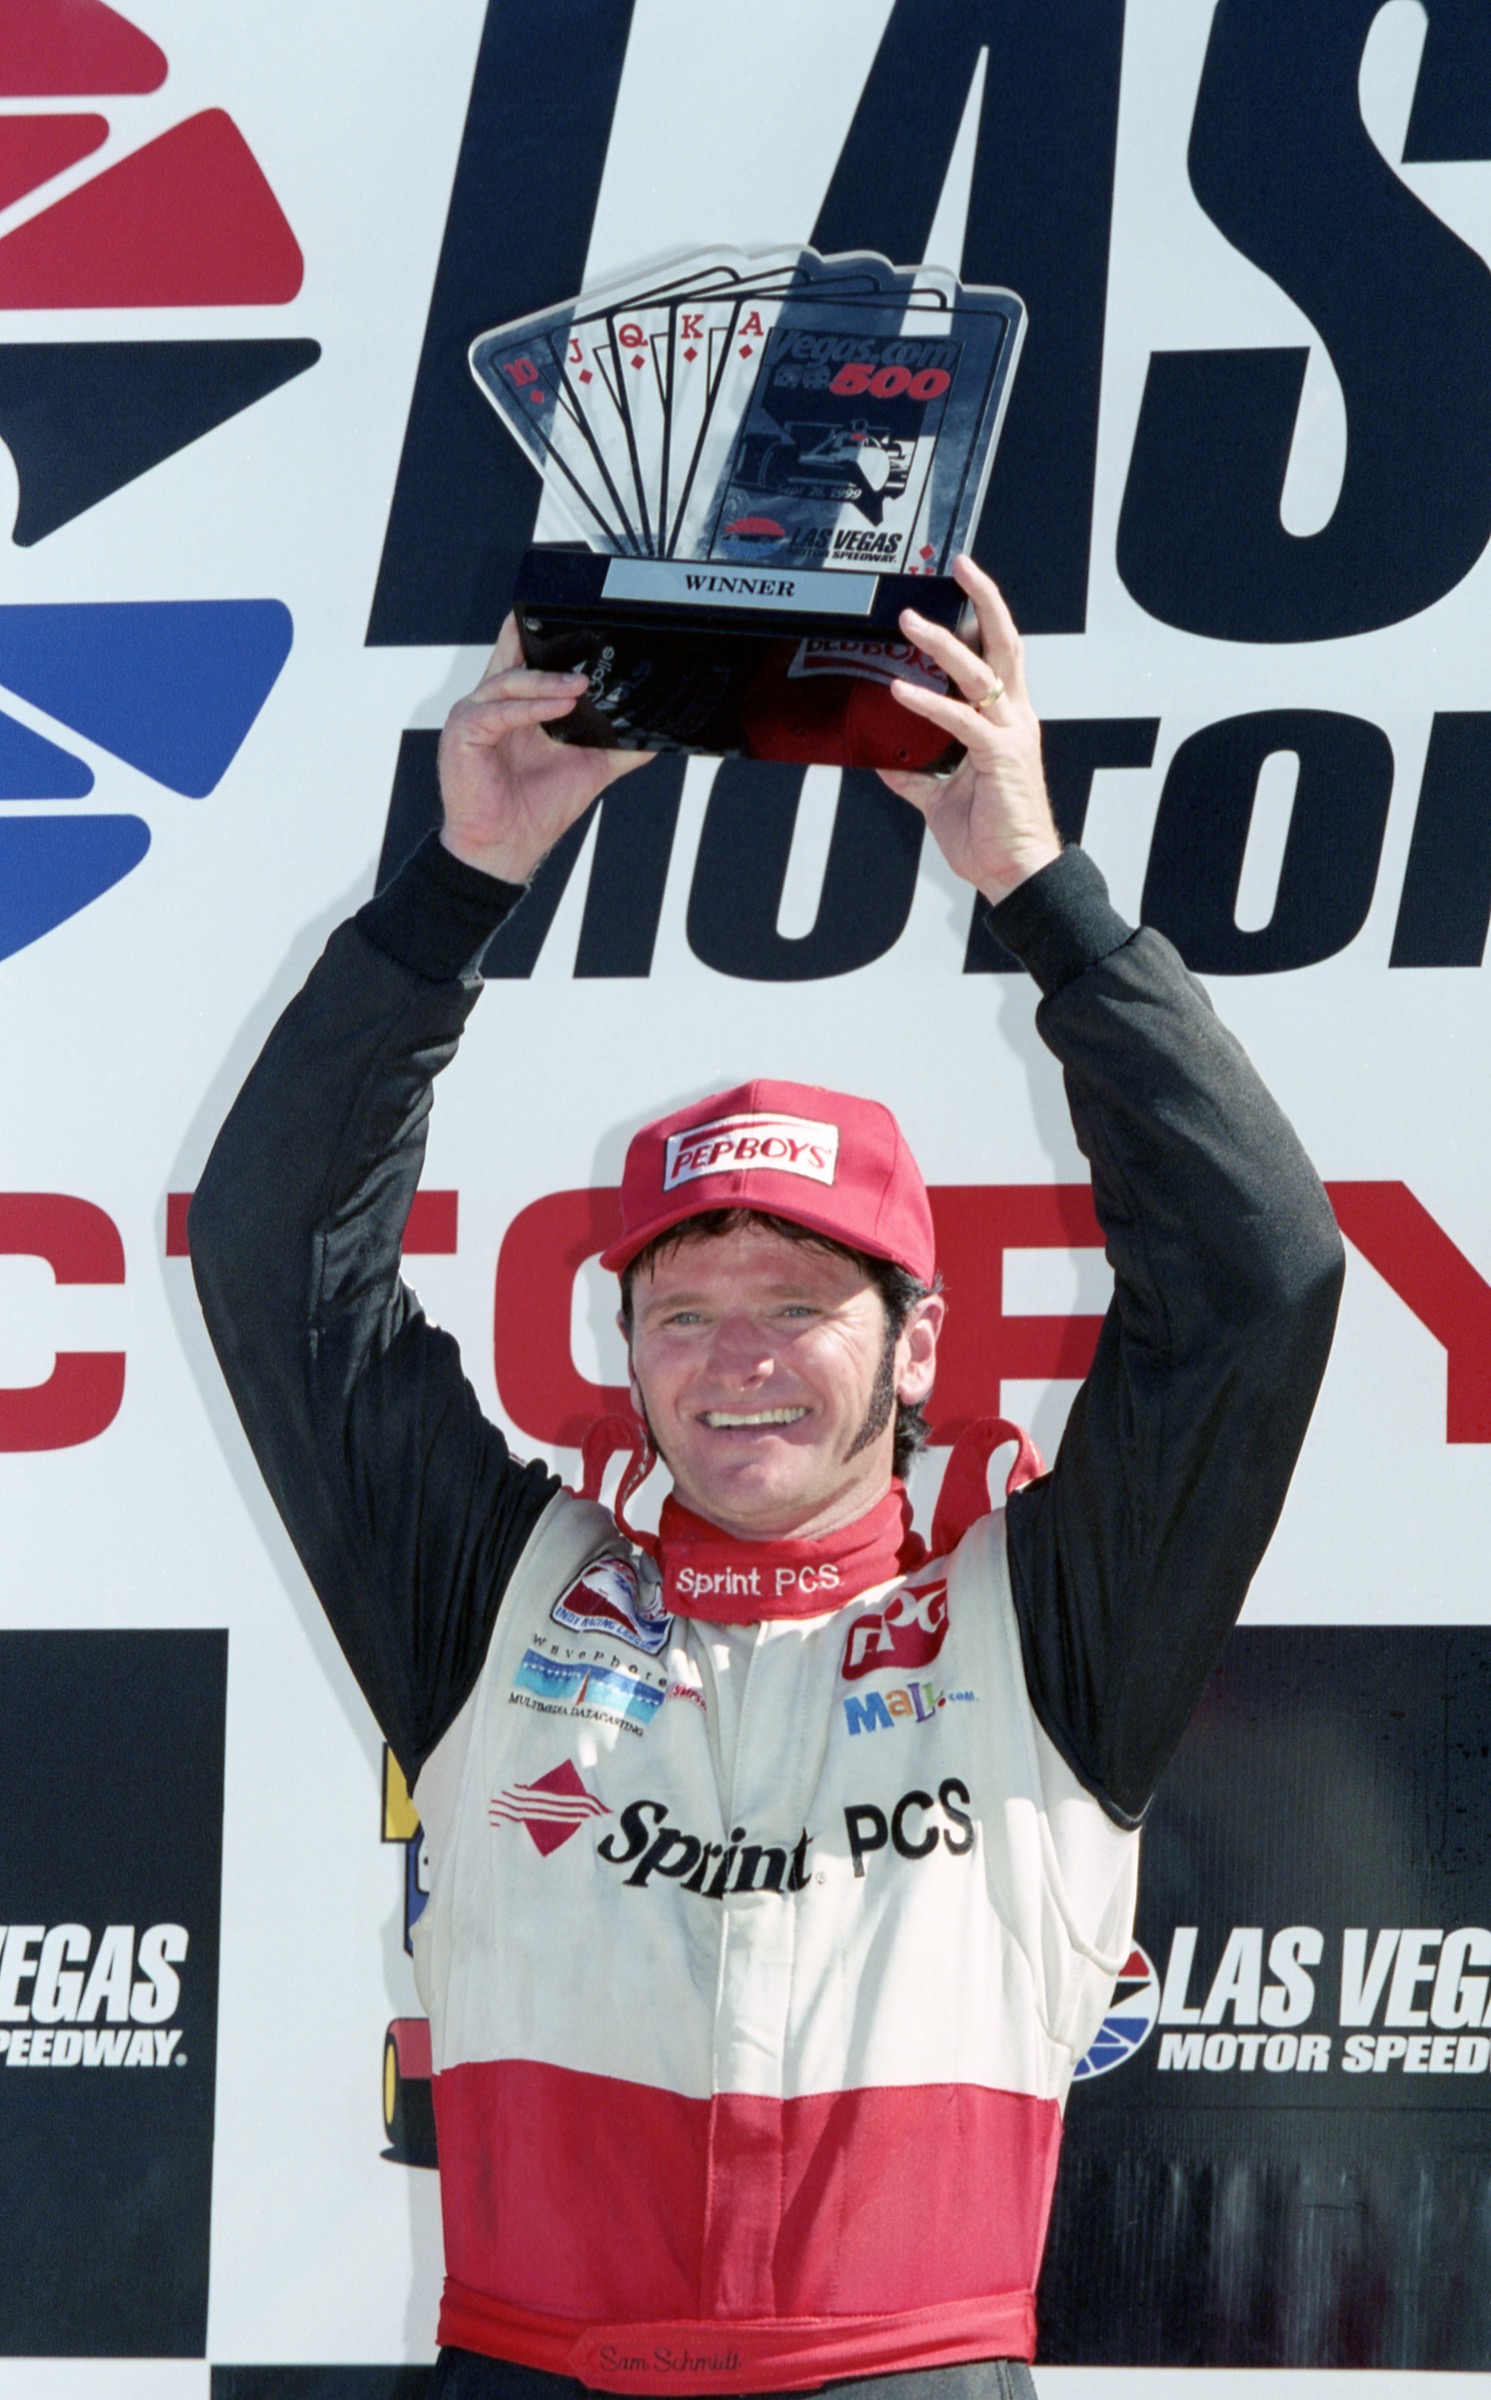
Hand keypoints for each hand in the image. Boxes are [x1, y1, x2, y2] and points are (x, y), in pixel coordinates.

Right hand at [437, 616, 653, 883]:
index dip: (539, 635)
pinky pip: (497, 711)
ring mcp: (473, 716)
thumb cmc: (535, 810)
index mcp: (514, 708)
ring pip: (508, 682)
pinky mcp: (463, 734)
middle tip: (580, 640)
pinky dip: (530, 707)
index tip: (566, 618)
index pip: (524, 658)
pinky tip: (559, 707)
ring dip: (546, 681)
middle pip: (511, 657)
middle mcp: (490, 706)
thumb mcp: (588, 769)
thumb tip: (651, 733)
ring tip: (579, 686)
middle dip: (541, 644)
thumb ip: (616, 747)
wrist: (507, 848)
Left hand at [879, 555, 1060, 904]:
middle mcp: (1014, 720)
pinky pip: (961, 720)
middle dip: (984, 600)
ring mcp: (1011, 735)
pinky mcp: (1000, 756)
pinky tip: (900, 690)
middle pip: (1006, 643)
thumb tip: (884, 758)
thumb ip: (915, 773)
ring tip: (912, 621)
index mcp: (1006, 723)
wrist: (1015, 873)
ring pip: (982, 671)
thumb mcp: (940, 797)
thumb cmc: (991, 838)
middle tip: (959, 566)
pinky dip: (928, 703)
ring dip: (944, 642)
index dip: (983, 617)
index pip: (998, 655)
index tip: (961, 586)